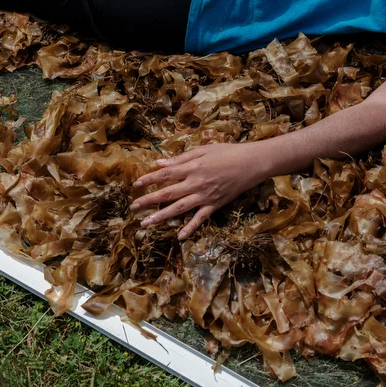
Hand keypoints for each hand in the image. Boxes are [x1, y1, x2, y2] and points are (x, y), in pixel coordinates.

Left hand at [130, 142, 269, 238]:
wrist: (252, 163)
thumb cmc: (228, 152)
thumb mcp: (203, 149)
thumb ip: (181, 158)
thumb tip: (160, 163)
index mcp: (192, 167)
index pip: (165, 174)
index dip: (149, 179)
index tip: (136, 184)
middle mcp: (195, 183)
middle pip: (167, 193)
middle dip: (148, 201)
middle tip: (133, 208)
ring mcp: (205, 196)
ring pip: (179, 208)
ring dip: (161, 216)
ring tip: (146, 223)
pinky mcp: (215, 205)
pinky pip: (200, 219)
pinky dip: (190, 228)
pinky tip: (179, 236)